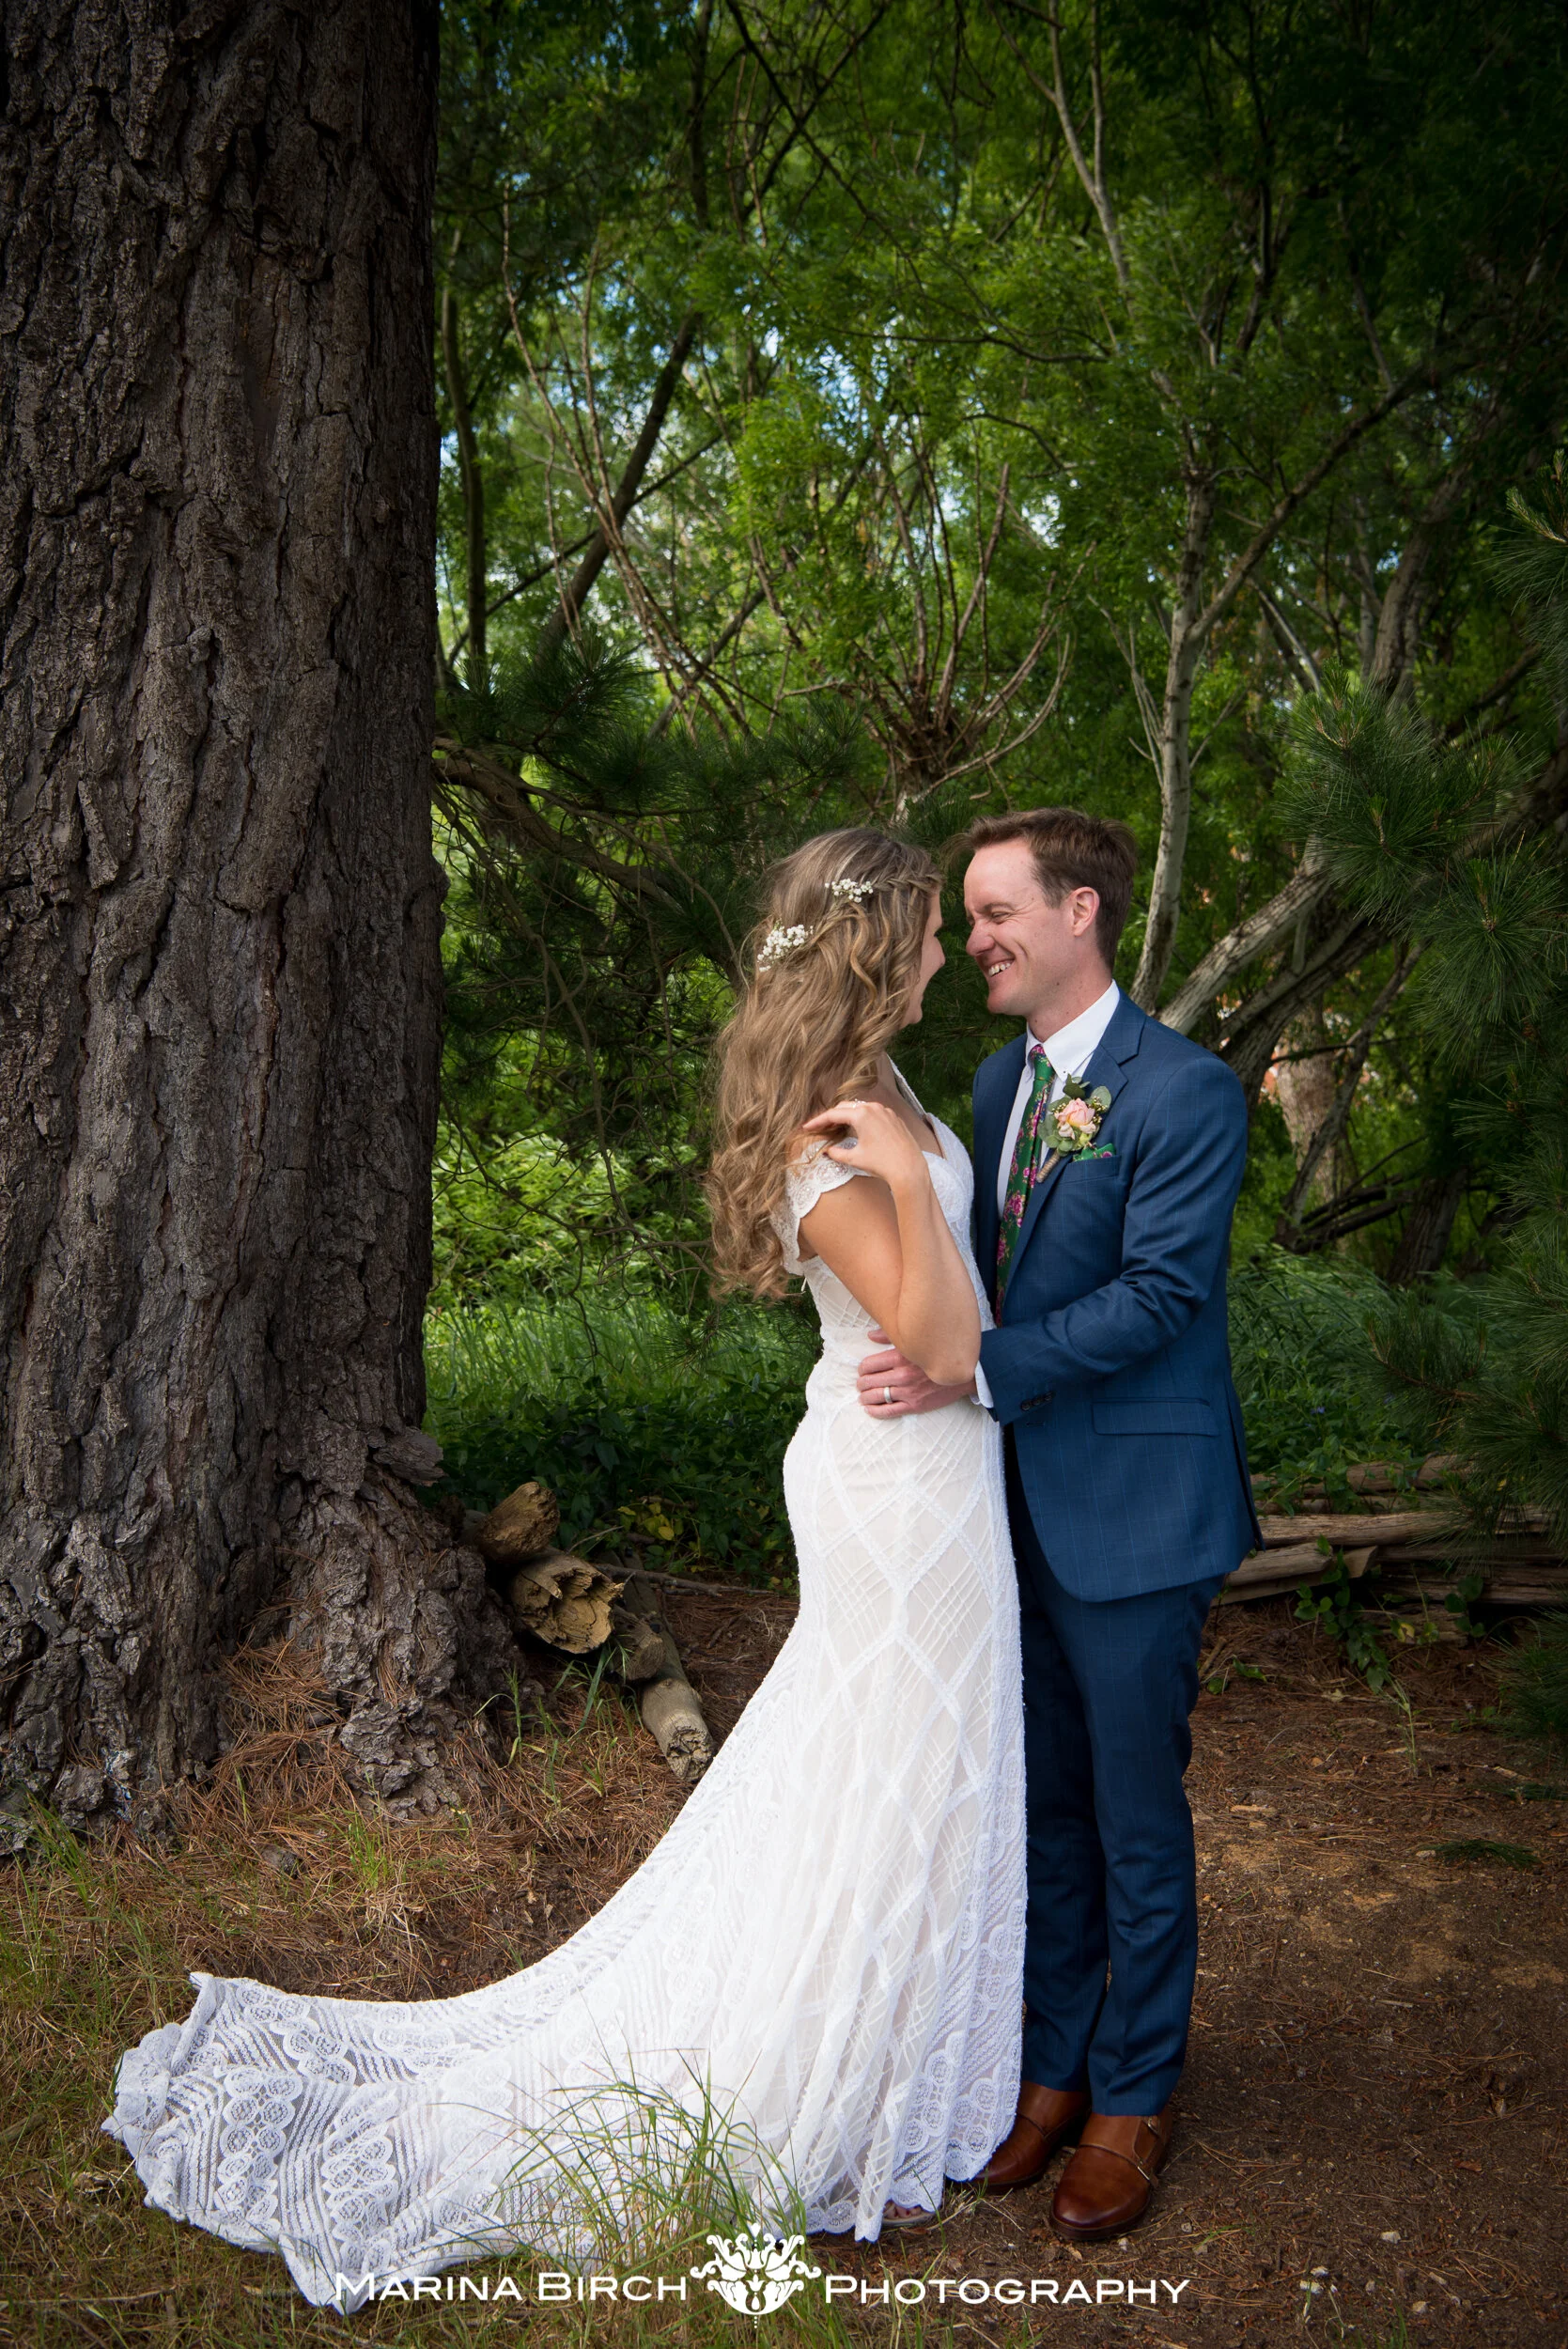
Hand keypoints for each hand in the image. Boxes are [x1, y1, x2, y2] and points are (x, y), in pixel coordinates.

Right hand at [800, 1097, 931, 1193]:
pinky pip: (874, 1113)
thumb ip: (837, 1152)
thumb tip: (828, 1151)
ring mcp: (886, 1111)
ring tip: (838, 1126)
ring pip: (861, 1108)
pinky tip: (859, 1128)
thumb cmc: (882, 1163)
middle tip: (821, 1126)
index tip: (807, 1127)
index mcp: (861, 1114)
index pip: (834, 1114)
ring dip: (848, 1115)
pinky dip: (862, 1118)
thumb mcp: (855, 1158)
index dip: (818, 1121)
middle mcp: (874, 1108)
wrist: (909, 1168)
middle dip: (832, 1116)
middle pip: (846, 1107)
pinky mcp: (894, 1118)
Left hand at [857, 1331, 976, 1417]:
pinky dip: (875, 1411)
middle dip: (861, 1383)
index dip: (862, 1368)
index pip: (869, 1365)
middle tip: (861, 1384)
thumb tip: (870, 1335)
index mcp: (900, 1357)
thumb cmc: (939, 1353)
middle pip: (869, 1381)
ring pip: (876, 1396)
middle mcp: (902, 1375)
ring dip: (865, 1397)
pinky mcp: (915, 1405)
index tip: (863, 1370)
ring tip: (863, 1397)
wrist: (963, 1373)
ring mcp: (908, 1392)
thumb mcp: (916, 1340)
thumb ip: (891, 1335)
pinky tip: (869, 1409)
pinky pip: (889, 1411)